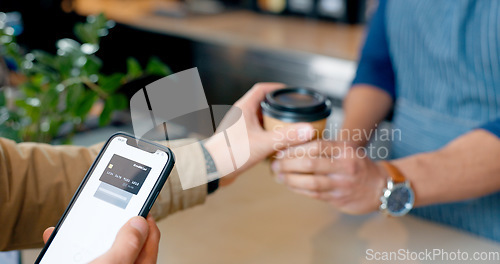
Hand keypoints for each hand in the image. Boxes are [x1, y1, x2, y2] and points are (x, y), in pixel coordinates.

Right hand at [43, 215, 159, 263]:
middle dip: (113, 223)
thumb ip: (127, 245)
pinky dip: (69, 247)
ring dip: (87, 234)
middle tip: (107, 208)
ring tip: (79, 223)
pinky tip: (57, 239)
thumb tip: (139, 223)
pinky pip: (81, 257)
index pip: (150, 238)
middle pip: (124, 241)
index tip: (139, 200)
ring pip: (100, 248)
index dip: (146, 216)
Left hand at [204, 83, 314, 185]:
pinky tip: (276, 143)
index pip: (261, 89)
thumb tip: (308, 130)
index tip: (290, 91)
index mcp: (244, 108)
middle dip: (279, 107)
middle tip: (293, 112)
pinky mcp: (239, 139)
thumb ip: (286, 136)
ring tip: (289, 127)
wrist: (212, 169)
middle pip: (262, 104)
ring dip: (273, 122)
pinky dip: (267, 133)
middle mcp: (240, 115)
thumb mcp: (263, 143)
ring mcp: (239, 127)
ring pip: (260, 119)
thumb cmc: (231, 153)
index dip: (276, 87)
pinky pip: (256, 131)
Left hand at [271, 140, 386, 213]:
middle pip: (310, 164)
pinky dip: (298, 189)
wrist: (381, 187)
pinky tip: (290, 185)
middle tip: (275, 164)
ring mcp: (342, 184)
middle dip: (288, 164)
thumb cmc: (358, 165)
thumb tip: (292, 143)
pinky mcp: (339, 198)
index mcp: (344, 150)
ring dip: (290, 179)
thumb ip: (325, 146)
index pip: (316, 145)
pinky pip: (314, 194)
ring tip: (279, 176)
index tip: (281, 150)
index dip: (295, 148)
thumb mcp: (347, 149)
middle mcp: (344, 166)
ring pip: (310, 182)